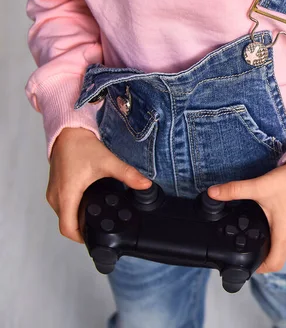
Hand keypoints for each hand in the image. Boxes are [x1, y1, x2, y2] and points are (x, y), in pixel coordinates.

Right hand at [47, 127, 151, 242]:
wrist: (68, 132)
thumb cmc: (82, 147)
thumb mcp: (108, 162)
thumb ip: (128, 175)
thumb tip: (146, 184)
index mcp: (67, 195)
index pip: (68, 229)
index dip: (82, 238)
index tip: (96, 238)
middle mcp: (56, 197)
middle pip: (66, 224)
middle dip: (83, 229)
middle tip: (102, 227)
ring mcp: (53, 193)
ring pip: (64, 216)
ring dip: (78, 220)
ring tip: (97, 217)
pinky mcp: (55, 188)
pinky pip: (62, 207)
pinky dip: (73, 210)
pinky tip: (89, 205)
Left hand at [207, 160, 285, 273]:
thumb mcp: (259, 187)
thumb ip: (234, 190)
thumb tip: (212, 192)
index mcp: (284, 237)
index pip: (272, 266)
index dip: (257, 268)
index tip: (244, 262)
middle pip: (276, 258)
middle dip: (260, 256)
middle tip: (243, 246)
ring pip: (283, 249)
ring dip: (269, 246)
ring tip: (253, 236)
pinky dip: (278, 237)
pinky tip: (268, 225)